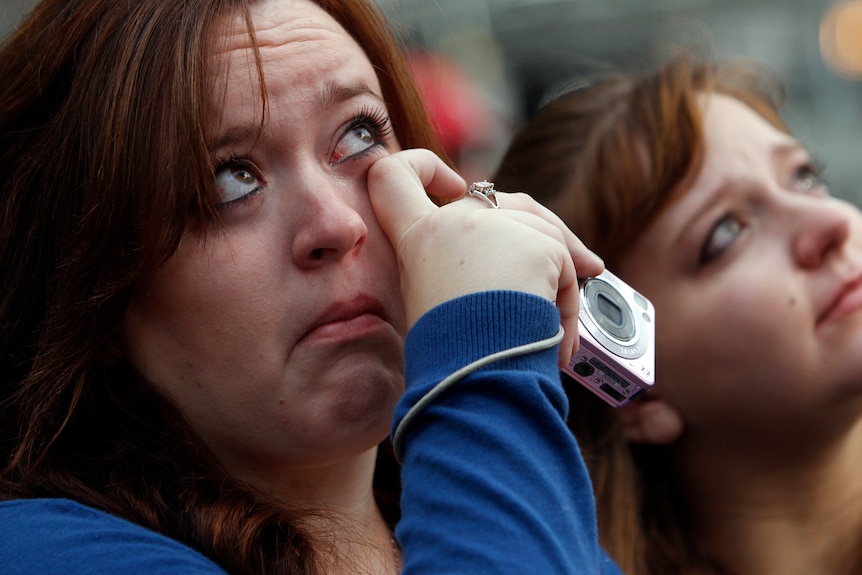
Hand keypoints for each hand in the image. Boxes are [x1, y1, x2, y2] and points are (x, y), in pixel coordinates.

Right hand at [367, 149, 603, 365]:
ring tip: (556, 326)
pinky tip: (562, 338)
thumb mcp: (431, 307)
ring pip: (539, 228)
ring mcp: (495, 227)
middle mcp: (451, 221)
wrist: (472, 379)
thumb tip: (497, 273)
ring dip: (558, 271)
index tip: (449, 185)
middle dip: (533, 231)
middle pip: (498, 200)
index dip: (422, 168)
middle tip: (576, 264)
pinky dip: (568, 300)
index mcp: (416, 239)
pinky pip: (563, 261)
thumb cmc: (447, 358)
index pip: (391, 176)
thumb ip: (449, 270)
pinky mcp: (536, 244)